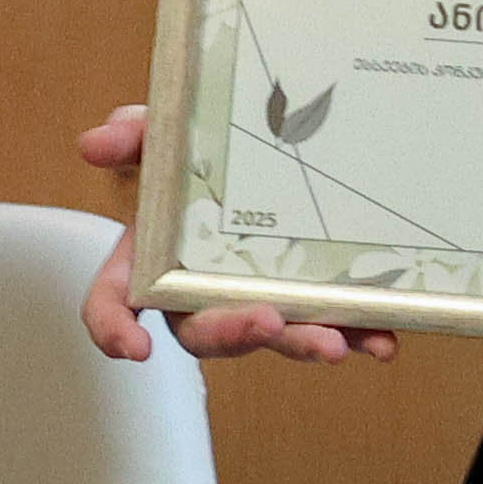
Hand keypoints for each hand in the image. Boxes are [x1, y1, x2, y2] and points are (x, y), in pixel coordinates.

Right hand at [74, 106, 398, 365]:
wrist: (250, 152)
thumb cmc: (191, 156)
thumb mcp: (161, 135)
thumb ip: (133, 135)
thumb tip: (99, 141)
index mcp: (148, 260)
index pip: (115, 302)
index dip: (115, 330)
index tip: (135, 349)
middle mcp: (197, 292)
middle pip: (201, 331)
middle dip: (232, 333)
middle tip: (264, 323)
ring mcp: (252, 298)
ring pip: (271, 336)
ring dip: (302, 343)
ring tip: (336, 344)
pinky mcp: (303, 299)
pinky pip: (328, 325)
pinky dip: (357, 334)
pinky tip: (383, 341)